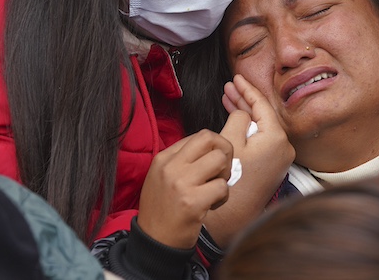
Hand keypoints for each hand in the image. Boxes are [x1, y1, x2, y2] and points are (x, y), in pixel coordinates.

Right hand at [137, 129, 232, 248]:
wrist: (153, 242)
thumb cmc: (163, 209)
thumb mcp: (162, 177)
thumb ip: (184, 160)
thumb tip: (213, 147)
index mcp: (164, 158)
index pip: (200, 136)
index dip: (215, 148)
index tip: (212, 165)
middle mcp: (171, 167)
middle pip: (211, 138)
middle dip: (225, 151)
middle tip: (221, 171)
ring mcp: (181, 184)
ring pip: (220, 160)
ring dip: (224, 176)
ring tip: (214, 190)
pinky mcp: (193, 202)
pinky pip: (223, 187)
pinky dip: (223, 197)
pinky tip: (211, 206)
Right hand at [204, 74, 294, 245]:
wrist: (234, 214)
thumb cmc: (232, 178)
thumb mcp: (231, 142)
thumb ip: (238, 118)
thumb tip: (243, 111)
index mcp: (276, 138)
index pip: (262, 105)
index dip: (247, 89)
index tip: (237, 78)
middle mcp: (284, 146)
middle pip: (263, 115)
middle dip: (244, 100)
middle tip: (229, 87)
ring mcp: (280, 156)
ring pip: (261, 126)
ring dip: (244, 113)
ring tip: (228, 98)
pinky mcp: (274, 164)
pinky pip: (262, 138)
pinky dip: (249, 128)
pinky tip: (235, 119)